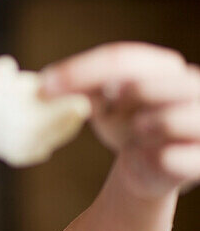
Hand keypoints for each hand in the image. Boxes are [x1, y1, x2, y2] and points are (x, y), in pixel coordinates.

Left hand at [42, 42, 199, 198]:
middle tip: (113, 118)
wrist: (152, 171)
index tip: (45, 87)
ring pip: (166, 120)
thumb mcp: (104, 104)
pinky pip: (170, 158)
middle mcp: (195, 86)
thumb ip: (85, 88)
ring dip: (142, 132)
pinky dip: (153, 160)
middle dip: (117, 107)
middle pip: (142, 86)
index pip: (121, 59)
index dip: (80, 71)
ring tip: (142, 136)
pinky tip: (155, 158)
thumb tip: (48, 84)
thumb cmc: (129, 129)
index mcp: (166, 67)